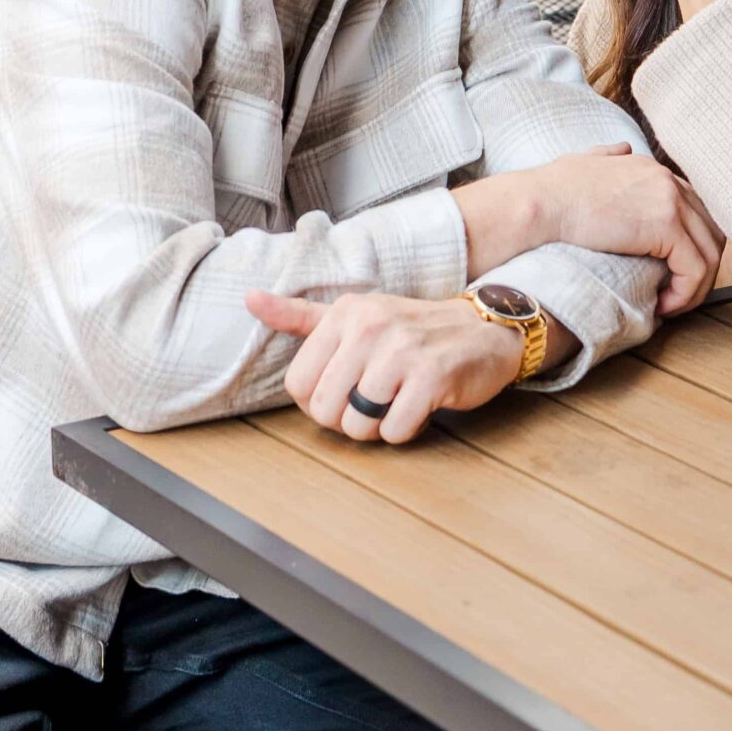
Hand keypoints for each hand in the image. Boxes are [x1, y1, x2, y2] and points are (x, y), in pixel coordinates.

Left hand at [245, 287, 524, 443]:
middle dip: (348, 418)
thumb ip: (299, 315)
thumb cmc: (411, 330)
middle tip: (375, 400)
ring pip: (358, 424)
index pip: (299, 384)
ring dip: (377, 427)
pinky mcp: (432, 377)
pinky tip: (420, 407)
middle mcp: (371, 326)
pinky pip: (395, 431)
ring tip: (396, 402)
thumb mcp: (355, 315)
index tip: (345, 391)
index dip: (319, 402)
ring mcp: (403, 351)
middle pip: (326, 409)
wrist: (482, 331)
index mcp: (345, 313)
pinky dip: (406, 430)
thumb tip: (249, 299)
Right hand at [527, 145, 722, 316]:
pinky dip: (686, 293)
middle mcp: (668, 180)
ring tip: (671, 305)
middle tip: (678, 294)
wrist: (540, 202)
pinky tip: (663, 305)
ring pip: (709, 252)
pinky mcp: (666, 226)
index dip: (689, 245)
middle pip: (710, 230)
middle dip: (702, 266)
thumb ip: (608, 156)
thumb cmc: (550, 189)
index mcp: (652, 169)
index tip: (670, 273)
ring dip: (696, 286)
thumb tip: (622, 149)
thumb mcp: (585, 161)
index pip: (694, 210)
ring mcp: (670, 200)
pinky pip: (695, 269)